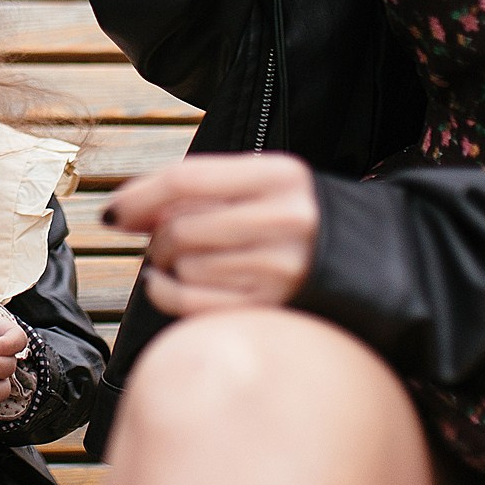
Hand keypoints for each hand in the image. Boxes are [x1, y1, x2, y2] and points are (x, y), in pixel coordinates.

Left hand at [106, 154, 320, 316]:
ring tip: (184, 262)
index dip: (138, 195)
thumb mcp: (266, 186)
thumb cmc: (300, 221)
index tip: (112, 212)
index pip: (186, 179)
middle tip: (161, 242)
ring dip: (168, 267)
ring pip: (186, 266)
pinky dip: (166, 294)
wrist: (372, 263)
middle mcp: (285, 220)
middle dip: (156, 239)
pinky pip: (194, 303)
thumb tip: (125, 212)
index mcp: (280, 176)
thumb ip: (203, 191)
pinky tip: (166, 285)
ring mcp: (283, 268)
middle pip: (181, 228)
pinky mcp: (276, 309)